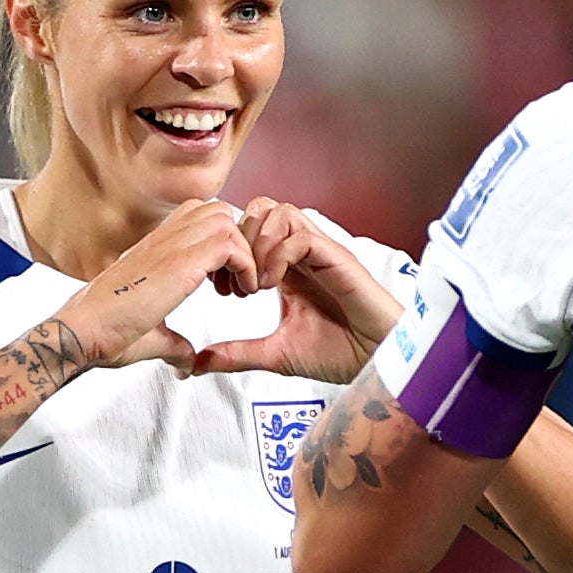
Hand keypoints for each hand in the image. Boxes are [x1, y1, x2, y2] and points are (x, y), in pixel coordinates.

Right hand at [59, 200, 257, 371]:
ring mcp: (169, 247)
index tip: (222, 281)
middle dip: (237, 242)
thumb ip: (175, 344)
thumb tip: (186, 363)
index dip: (220, 243)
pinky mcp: (178, 263)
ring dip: (243, 251)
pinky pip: (229, 243)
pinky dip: (245, 265)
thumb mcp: (151, 335)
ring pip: (225, 218)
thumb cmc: (104, 333)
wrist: (82, 333)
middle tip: (236, 280)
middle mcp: (163, 241)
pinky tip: (239, 293)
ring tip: (240, 287)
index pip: (197, 217)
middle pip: (216, 210)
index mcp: (154, 250)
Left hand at [189, 197, 404, 384]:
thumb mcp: (275, 354)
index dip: (230, 251)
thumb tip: (197, 363)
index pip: (251, 230)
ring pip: (280, 212)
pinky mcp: (337, 258)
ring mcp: (321, 252)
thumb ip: (238, 353)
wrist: (375, 363)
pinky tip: (273, 285)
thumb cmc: (339, 354)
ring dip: (258, 244)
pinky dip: (278, 256)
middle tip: (236, 281)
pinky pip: (301, 236)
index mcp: (288, 268)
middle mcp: (303, 253)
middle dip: (240, 240)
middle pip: (262, 209)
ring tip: (256, 283)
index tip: (222, 288)